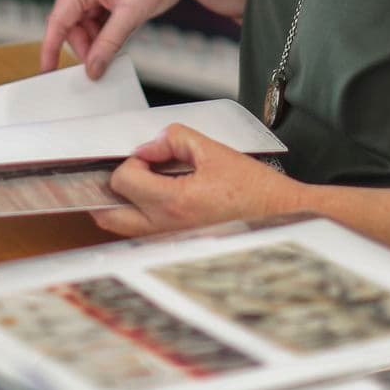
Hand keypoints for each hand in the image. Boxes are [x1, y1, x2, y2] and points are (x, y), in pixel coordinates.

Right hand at [40, 0, 207, 77]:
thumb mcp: (133, 15)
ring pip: (82, 16)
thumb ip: (109, 44)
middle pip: (70, 19)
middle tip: (100, 62)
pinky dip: (102, 25)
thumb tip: (93, 67)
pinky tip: (117, 32)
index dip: (51, 47)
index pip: (59, 18)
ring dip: (95, 35)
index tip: (46, 70)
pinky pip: (93, 8)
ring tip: (115, 46)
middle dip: (84, 43)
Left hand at [90, 124, 300, 237]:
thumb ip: (174, 140)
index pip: (122, 181)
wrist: (281, 218)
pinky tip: (162, 200)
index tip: (150, 157)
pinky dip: (141, 217)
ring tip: (148, 184)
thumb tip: (148, 147)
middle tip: (134, 172)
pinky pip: (143, 235)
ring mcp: (170, 243)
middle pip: (108, 216)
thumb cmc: (255, 190)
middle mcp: (165, 229)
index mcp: (173, 203)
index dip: (131, 162)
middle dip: (113, 189)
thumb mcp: (214, 151)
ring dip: (125, 204)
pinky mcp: (177, 249)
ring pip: (123, 229)